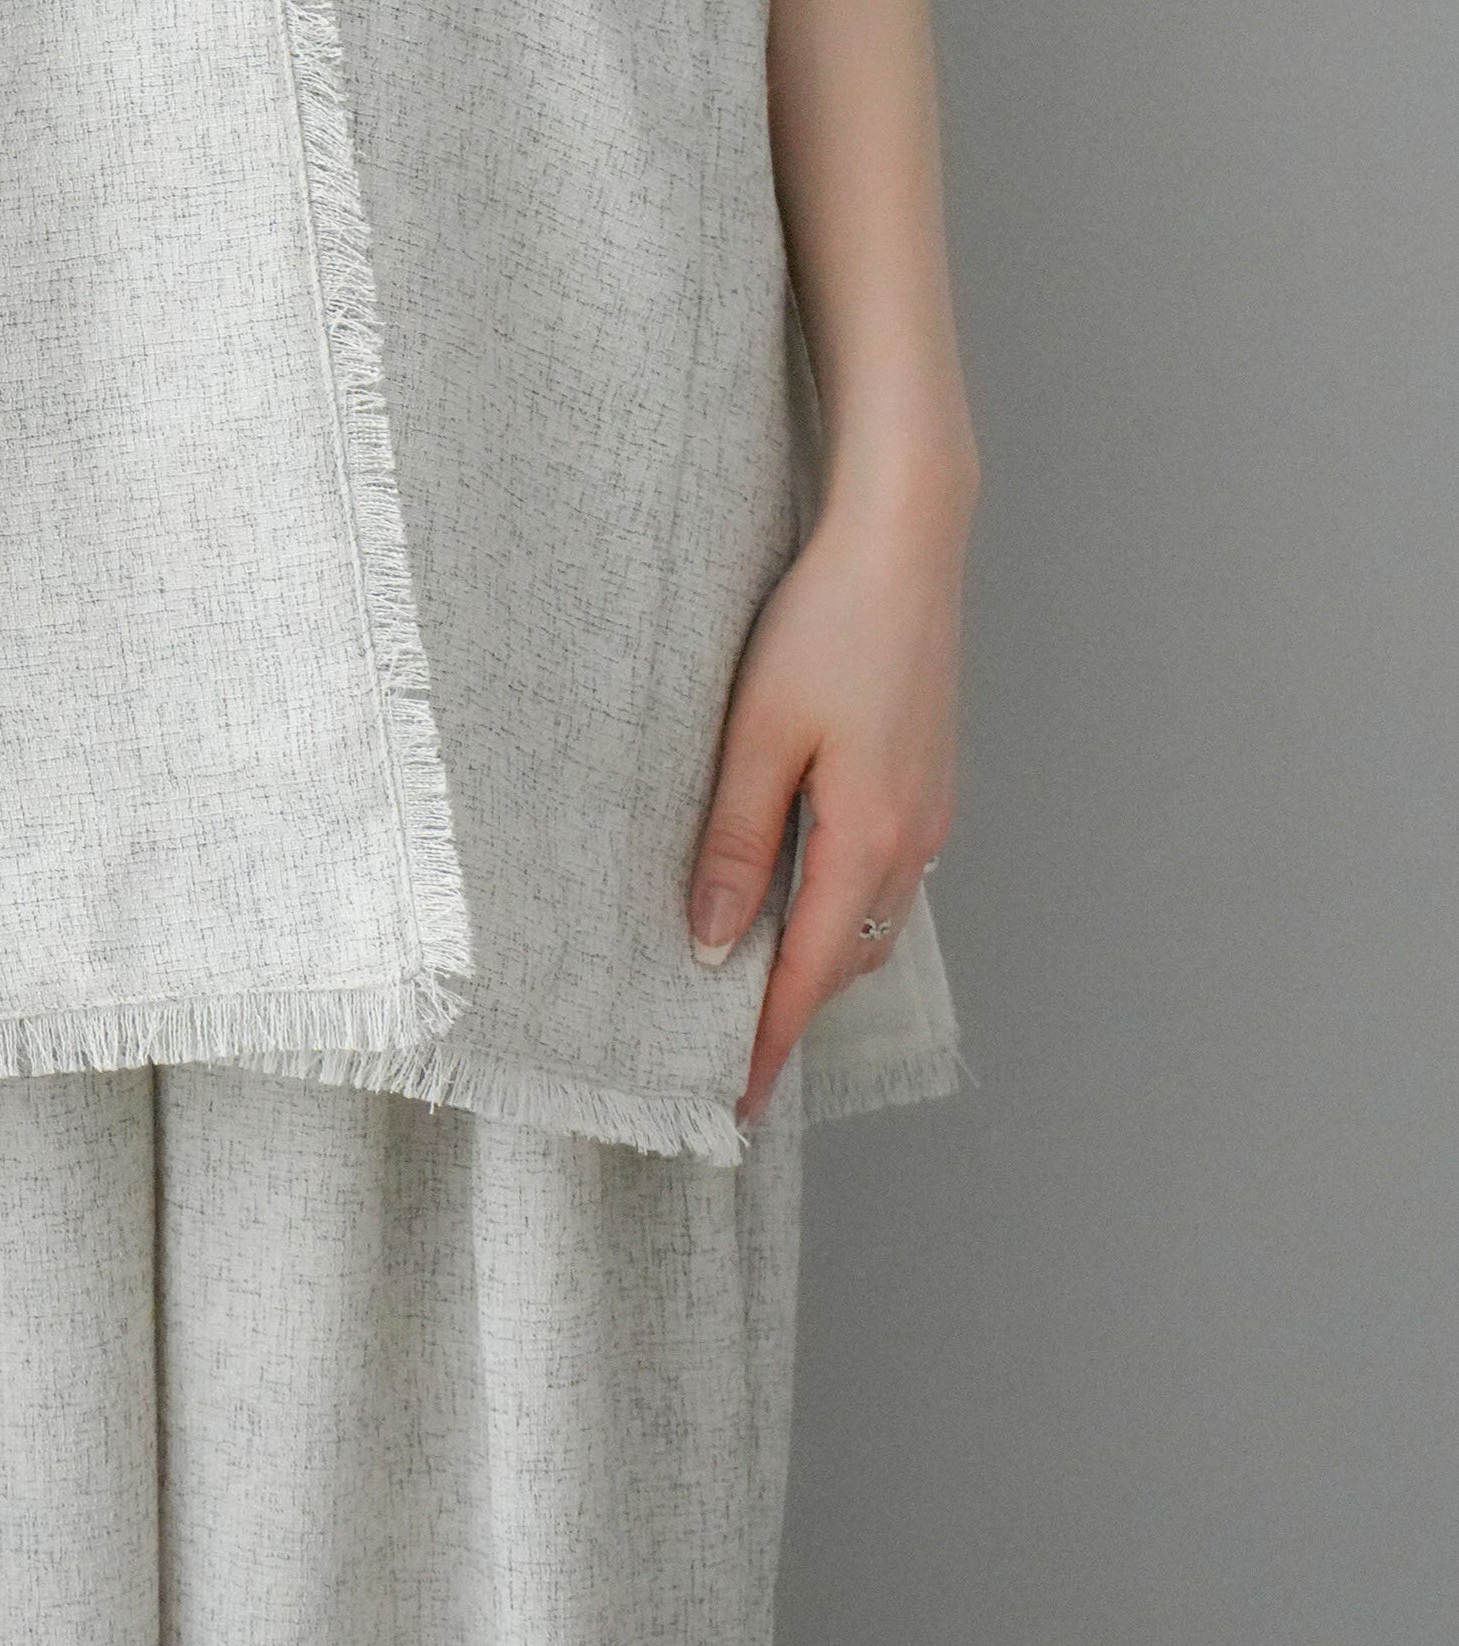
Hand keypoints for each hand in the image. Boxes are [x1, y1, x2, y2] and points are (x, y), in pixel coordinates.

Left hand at [687, 459, 967, 1125]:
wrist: (907, 541)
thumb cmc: (827, 625)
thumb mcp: (758, 735)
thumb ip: (737, 842)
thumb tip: (714, 943)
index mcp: (870, 840)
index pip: (808, 977)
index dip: (767, 1045)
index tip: (733, 1104)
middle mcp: (914, 841)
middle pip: (844, 960)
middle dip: (791, 1014)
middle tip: (730, 1057)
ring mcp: (931, 810)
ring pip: (868, 919)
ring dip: (817, 961)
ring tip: (755, 990)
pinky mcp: (928, 777)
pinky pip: (884, 876)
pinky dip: (841, 909)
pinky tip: (803, 896)